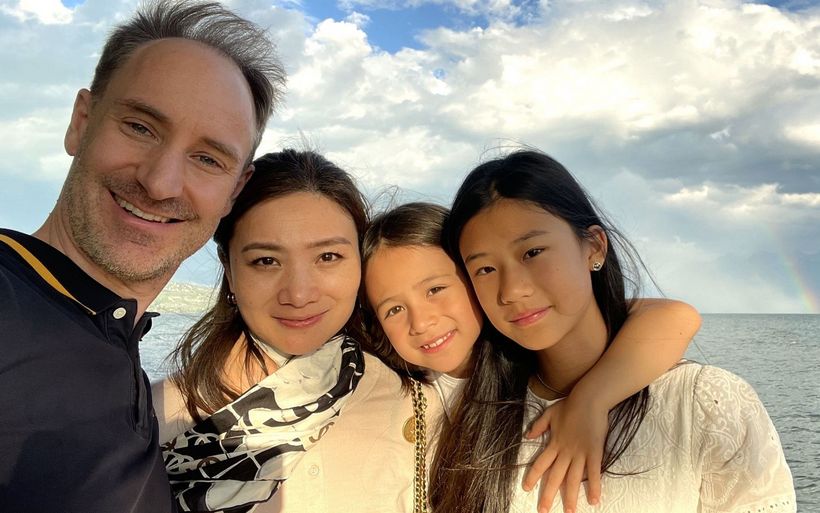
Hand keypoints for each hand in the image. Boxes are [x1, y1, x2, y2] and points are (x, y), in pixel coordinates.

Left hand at [523, 394, 607, 512]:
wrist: (589, 399)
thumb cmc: (570, 405)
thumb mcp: (549, 414)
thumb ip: (539, 426)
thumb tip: (527, 436)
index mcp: (553, 443)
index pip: (540, 464)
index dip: (532, 477)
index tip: (526, 488)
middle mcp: (565, 451)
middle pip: (555, 477)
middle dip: (548, 495)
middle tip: (542, 510)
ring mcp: (580, 453)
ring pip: (573, 479)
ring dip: (571, 496)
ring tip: (569, 511)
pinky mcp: (595, 452)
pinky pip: (594, 472)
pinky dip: (594, 487)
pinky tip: (594, 500)